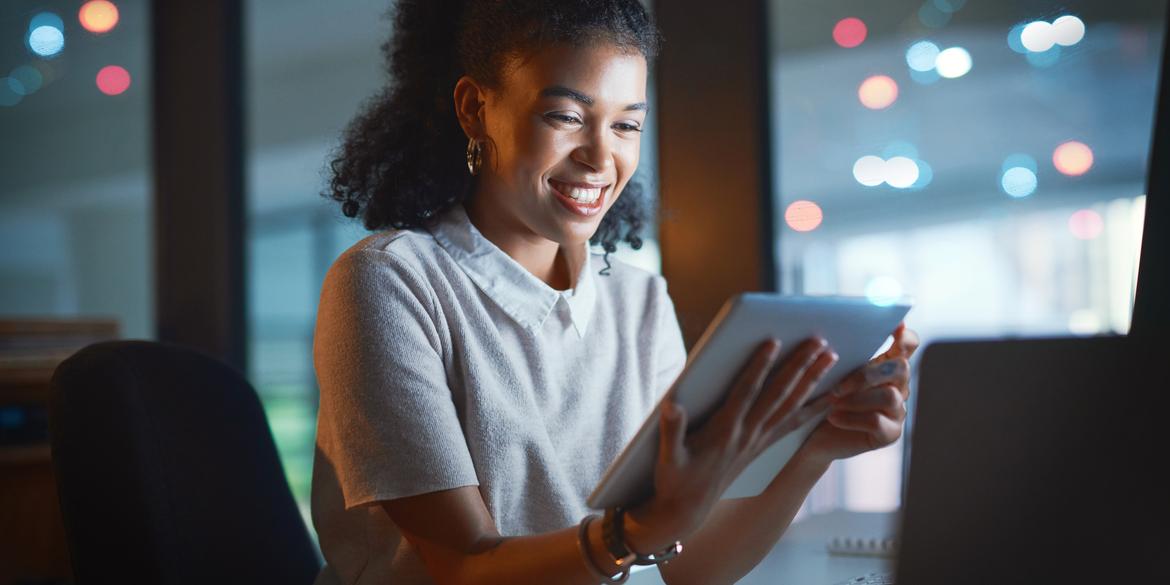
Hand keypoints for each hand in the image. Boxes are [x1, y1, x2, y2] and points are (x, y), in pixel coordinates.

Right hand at [624, 337, 838, 553]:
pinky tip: (830, 396)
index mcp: (724, 431)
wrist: (686, 510)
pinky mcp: (762, 447)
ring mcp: (758, 441)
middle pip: (778, 395)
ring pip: (792, 406)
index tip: (773, 342)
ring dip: (813, 381)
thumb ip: (670, 429)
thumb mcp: (666, 456)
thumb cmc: (674, 479)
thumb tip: (671, 405)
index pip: (746, 392)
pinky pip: (794, 424)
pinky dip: (814, 409)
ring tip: (832, 357)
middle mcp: (747, 435)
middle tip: (819, 341)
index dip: (759, 367)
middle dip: (799, 366)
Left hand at [800, 323, 920, 463]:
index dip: (905, 336)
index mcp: (887, 365)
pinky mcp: (890, 433)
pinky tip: (833, 417)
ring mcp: (897, 410)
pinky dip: (851, 418)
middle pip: (901, 368)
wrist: (815, 436)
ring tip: (833, 401)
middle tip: (838, 385)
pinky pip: (877, 421)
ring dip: (857, 398)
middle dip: (867, 374)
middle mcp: (898, 386)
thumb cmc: (823, 398)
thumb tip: (832, 334)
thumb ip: (841, 354)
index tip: (895, 327)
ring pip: (890, 396)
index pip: (908, 345)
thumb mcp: (831, 372)